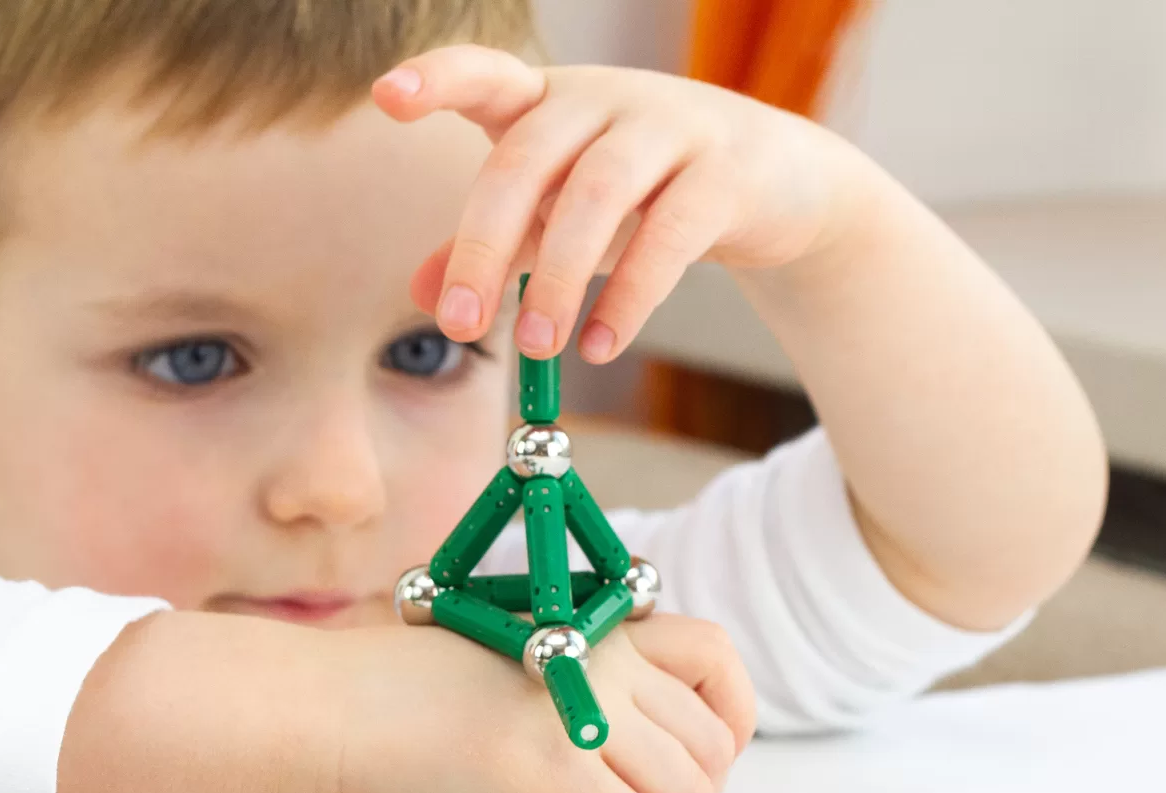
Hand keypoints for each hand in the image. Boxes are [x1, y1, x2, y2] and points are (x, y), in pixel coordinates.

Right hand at [62, 608, 753, 792]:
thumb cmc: (368, 701)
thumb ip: (550, 700)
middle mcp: (596, 657)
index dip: (729, 723)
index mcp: (579, 626)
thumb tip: (592, 766)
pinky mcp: (554, 772)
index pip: (711, 656)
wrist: (311, 708)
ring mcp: (580, 712)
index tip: (706, 774)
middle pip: (709, 742)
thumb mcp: (486, 677)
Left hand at [372, 45, 862, 362]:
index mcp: (551, 101)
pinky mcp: (725, 172)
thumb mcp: (560, 213)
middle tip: (463, 324)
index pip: (485, 74)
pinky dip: (629, 297)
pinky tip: (601, 344)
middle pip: (526, 158)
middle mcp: (605, 99)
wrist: (777, 184)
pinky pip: (669, 235)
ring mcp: (670, 126)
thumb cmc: (646, 192)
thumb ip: (496, 243)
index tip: (389, 97)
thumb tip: (423, 290)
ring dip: (558, 278)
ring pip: (597, 194)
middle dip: (484, 245)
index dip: (437, 79)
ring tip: (540, 346)